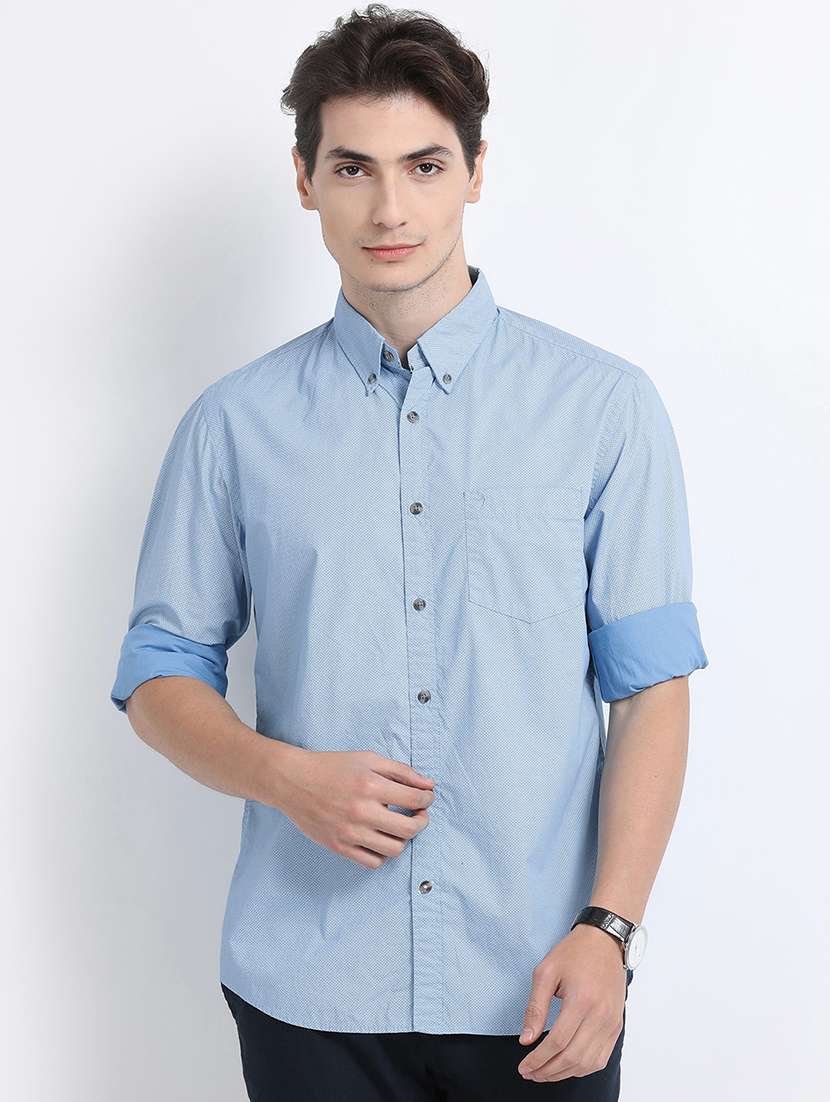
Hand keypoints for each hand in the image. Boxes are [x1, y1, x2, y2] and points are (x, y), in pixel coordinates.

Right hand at [275, 746, 435, 867]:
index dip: (427, 799)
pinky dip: (382, 853)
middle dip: (422, 821)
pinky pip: (372, 862)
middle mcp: (361, 811)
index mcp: (370, 785)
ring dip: (403, 838)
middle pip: (409, 829)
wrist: (293, 781)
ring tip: (398, 826)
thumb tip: (429, 785)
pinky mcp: (339, 847)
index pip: (415, 799)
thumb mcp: (368, 759)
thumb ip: (401, 771)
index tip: (425, 798)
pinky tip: (380, 838)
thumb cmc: (332, 767)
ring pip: (394, 849)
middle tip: (418, 814)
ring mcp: (350, 832)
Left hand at [517, 924, 626, 1082]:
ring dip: (564, 1074)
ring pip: (588, 1063)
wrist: (605, 941)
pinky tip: (566, 1067)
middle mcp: (600, 1016)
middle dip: (548, 1071)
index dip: (538, 1059)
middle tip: (530, 1073)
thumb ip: (535, 1007)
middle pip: (573, 1057)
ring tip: (544, 1073)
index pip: (558, 1042)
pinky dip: (582, 1069)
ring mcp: (611, 1023)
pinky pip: (601, 1058)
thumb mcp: (546, 972)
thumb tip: (526, 1039)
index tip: (523, 1067)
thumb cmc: (574, 953)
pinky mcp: (616, 1026)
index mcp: (581, 1001)